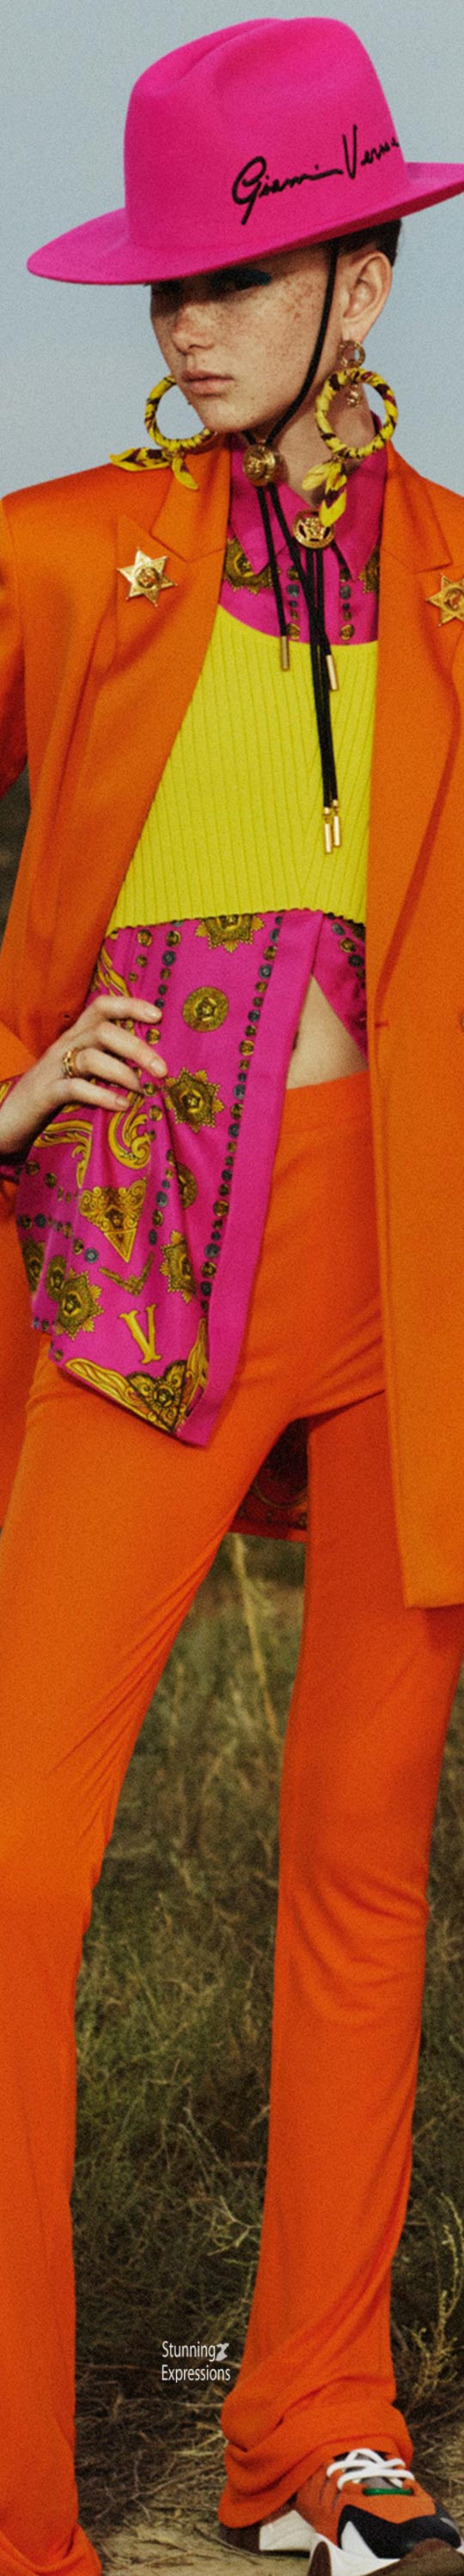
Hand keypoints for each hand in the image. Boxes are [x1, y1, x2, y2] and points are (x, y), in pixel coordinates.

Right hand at [0, 994, 167, 1159]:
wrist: (7, 1120)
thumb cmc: (52, 1095)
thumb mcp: (81, 1073)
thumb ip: (108, 1065)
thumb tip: (152, 1070)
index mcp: (75, 1037)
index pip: (101, 1007)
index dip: (129, 1005)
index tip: (158, 1016)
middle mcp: (64, 1046)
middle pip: (103, 1031)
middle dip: (136, 1047)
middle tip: (162, 1069)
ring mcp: (53, 1069)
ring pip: (90, 1057)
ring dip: (122, 1072)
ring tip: (141, 1089)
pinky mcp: (45, 1094)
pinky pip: (74, 1088)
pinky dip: (101, 1095)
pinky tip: (121, 1105)